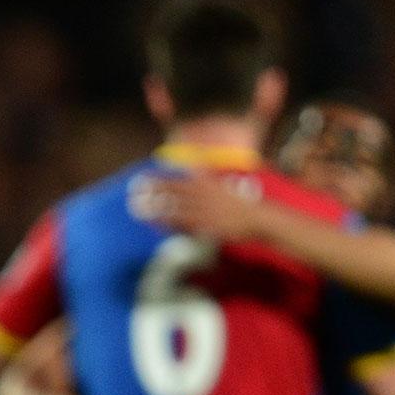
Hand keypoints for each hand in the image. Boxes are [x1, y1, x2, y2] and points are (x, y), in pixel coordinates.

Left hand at [139, 172, 264, 242]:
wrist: (256, 218)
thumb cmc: (239, 205)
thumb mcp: (222, 187)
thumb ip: (207, 179)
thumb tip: (195, 168)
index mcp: (208, 184)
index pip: (180, 179)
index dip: (163, 178)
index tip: (146, 176)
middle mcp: (204, 195)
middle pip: (175, 191)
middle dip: (156, 189)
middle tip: (137, 188)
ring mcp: (205, 210)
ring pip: (177, 207)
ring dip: (159, 206)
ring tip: (142, 205)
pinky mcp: (206, 225)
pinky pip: (185, 224)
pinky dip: (171, 223)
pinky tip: (158, 223)